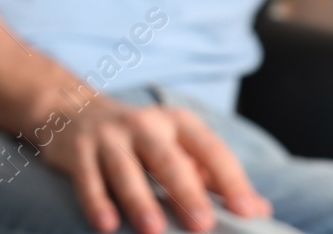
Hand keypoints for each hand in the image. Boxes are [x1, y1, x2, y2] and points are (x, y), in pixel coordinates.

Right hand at [37, 95, 270, 233]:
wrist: (72, 110)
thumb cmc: (140, 140)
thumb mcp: (178, 147)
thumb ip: (213, 177)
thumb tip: (260, 210)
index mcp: (177, 124)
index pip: (210, 150)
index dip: (230, 180)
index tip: (248, 212)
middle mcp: (143, 125)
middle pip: (166, 158)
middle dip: (184, 191)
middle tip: (202, 224)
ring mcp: (107, 136)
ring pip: (124, 168)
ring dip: (139, 199)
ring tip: (153, 229)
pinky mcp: (76, 150)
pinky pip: (87, 177)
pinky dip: (96, 200)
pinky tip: (106, 224)